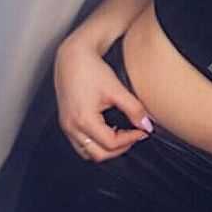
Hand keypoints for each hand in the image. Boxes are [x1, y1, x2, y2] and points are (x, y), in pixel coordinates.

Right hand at [54, 38, 152, 162]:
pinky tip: (107, 130)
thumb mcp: (116, 89)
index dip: (130, 139)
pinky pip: (81, 144)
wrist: (72, 57)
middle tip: (134, 135)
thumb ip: (134, 109)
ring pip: (87, 152)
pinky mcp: (65, 122)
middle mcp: (72, 127)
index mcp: (84, 120)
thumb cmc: (90, 69)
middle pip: (98, 154)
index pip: (111, 143)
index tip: (142, 131)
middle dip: (120, 148)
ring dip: (106, 148)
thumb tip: (146, 124)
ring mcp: (66, 126)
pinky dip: (95, 143)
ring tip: (122, 134)